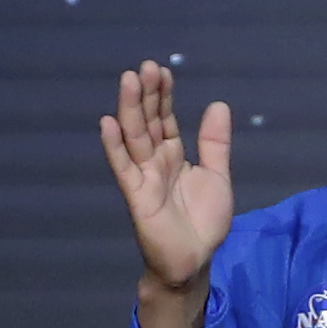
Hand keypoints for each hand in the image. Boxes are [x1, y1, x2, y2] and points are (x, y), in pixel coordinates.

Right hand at [98, 61, 236, 327]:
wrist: (194, 261)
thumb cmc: (203, 222)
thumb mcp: (217, 176)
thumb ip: (215, 143)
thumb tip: (218, 104)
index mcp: (173, 155)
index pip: (165, 118)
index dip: (163, 96)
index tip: (162, 70)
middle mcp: (155, 161)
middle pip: (148, 122)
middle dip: (147, 95)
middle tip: (145, 66)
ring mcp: (143, 177)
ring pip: (135, 137)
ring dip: (130, 109)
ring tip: (128, 80)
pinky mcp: (137, 196)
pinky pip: (124, 168)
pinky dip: (115, 146)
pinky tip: (108, 123)